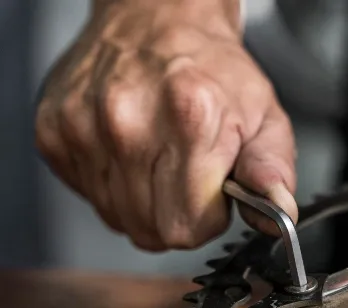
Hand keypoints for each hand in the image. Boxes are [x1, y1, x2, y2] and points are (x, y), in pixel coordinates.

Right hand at [35, 0, 297, 250]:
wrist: (158, 18)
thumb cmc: (213, 69)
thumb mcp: (264, 117)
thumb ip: (273, 171)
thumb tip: (277, 215)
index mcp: (189, 118)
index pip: (188, 226)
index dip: (207, 220)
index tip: (214, 197)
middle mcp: (128, 122)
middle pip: (151, 230)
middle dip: (178, 216)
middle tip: (189, 177)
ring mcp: (84, 127)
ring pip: (118, 218)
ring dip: (145, 203)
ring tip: (160, 160)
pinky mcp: (54, 131)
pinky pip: (89, 197)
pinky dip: (113, 186)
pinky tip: (130, 152)